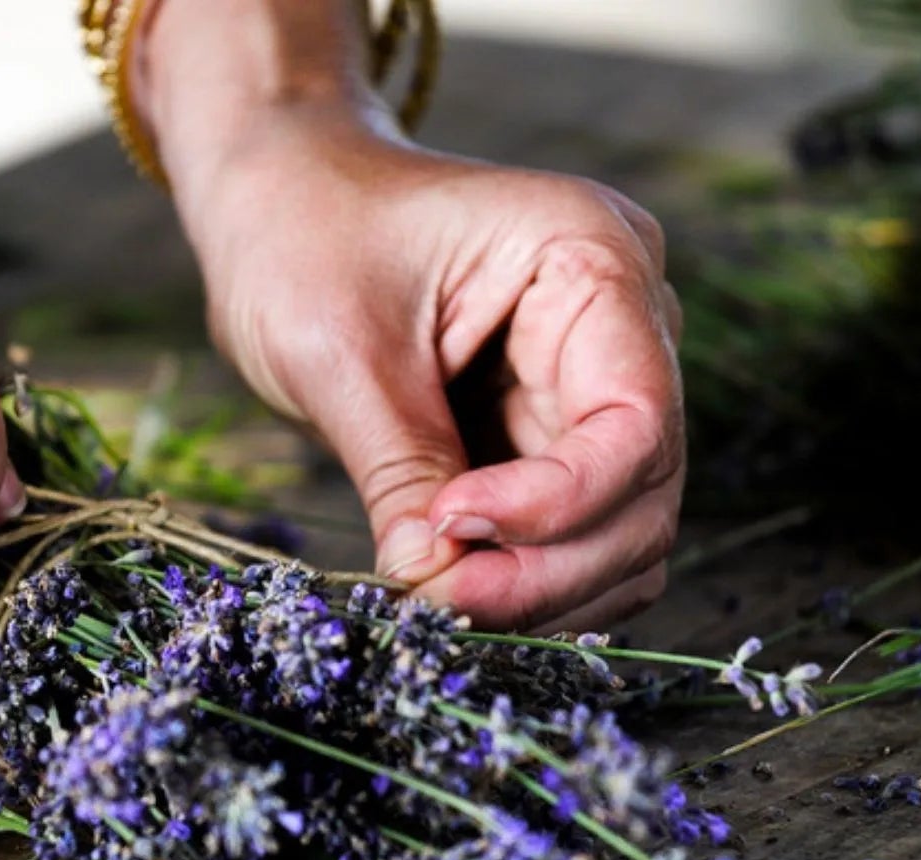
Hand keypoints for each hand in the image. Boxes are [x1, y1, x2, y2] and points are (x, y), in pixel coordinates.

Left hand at [176, 113, 683, 632]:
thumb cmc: (304, 232)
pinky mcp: (552, 434)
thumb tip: (432, 585)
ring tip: (435, 597)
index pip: (634, 421)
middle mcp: (620, 322)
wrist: (278, 199)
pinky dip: (526, 579)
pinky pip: (576, 536)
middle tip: (439, 599)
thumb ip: (398, 469)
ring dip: (539, 587)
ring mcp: (592, 382)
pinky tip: (452, 585)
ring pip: (622, 531)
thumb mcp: (337, 349)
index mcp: (591, 257)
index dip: (558, 504)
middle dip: (545, 565)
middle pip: (642, 492)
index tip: (450, 529)